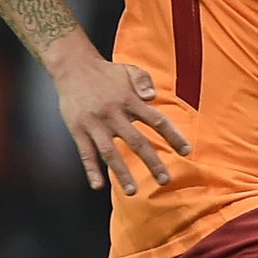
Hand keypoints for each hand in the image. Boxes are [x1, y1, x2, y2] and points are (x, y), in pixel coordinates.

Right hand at [48, 37, 190, 194]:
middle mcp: (114, 114)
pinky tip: (98, 186)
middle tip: (165, 180)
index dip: (173, 136)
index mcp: (130, 101)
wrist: (71, 66)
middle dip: (152, 163)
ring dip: (122, 173)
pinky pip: (85, 154)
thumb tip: (153, 98)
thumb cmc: (105, 72)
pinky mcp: (78, 130)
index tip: (186, 151)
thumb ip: (144, 82)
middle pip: (137, 142)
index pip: (157, 121)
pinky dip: (91, 170)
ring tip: (133, 191)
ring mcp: (95, 124)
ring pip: (111, 153)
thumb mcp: (129, 70)